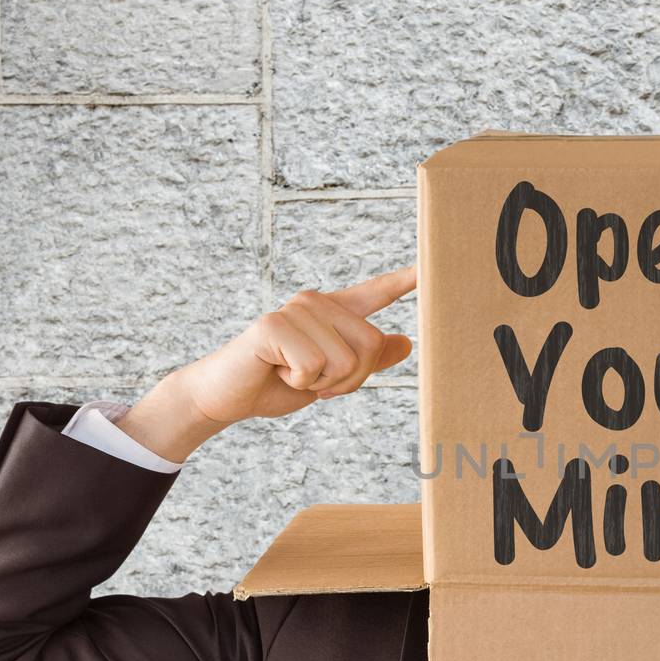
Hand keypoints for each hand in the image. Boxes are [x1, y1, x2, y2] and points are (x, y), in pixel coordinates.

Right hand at [117, 268, 415, 461]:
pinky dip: (299, 382)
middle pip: (371, 344)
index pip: (376, 292)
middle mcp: (317, 303)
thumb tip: (406, 343)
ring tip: (291, 374)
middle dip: (350, 379)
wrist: (228, 395)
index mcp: (333, 312)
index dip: (405, 280)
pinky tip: (276, 371)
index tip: (430, 265)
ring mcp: (295, 310)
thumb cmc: (277, 383)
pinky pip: (314, 366)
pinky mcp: (274, 325)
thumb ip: (366, 360)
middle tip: (314, 381)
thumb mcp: (331, 377)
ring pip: (345, 360)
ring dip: (322, 383)